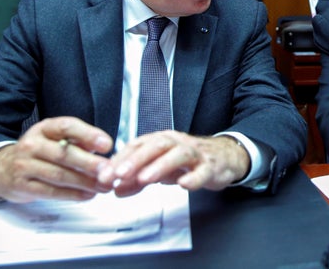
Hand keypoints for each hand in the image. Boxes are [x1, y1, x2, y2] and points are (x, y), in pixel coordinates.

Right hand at [0, 117, 112, 202]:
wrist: (1, 169)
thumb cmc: (38, 152)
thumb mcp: (54, 139)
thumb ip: (78, 142)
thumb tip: (103, 148)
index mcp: (44, 128)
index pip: (67, 126)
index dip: (88, 134)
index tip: (107, 144)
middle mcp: (32, 144)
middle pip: (64, 154)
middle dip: (90, 163)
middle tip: (109, 170)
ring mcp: (25, 166)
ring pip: (59, 175)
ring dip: (85, 182)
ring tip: (103, 186)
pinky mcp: (22, 186)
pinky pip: (51, 191)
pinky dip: (72, 194)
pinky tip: (87, 195)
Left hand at [98, 131, 249, 196]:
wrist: (224, 157)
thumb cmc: (189, 161)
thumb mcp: (160, 170)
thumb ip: (137, 179)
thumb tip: (115, 188)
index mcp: (162, 141)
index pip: (138, 145)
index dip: (120, 160)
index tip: (104, 174)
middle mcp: (177, 143)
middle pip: (156, 146)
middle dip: (136, 160)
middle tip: (119, 174)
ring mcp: (195, 154)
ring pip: (178, 155)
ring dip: (160, 166)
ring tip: (144, 179)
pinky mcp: (211, 166)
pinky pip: (203, 171)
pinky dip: (193, 177)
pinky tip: (184, 184)